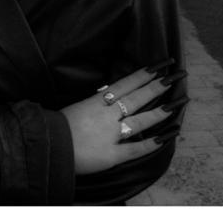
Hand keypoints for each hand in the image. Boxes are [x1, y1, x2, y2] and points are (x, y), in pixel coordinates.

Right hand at [60, 63, 185, 174]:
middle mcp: (107, 115)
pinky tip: (164, 139)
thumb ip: (93, 102)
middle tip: (172, 78)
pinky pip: (134, 150)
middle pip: (136, 99)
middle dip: (155, 88)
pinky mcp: (112, 155)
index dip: (141, 76)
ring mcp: (112, 135)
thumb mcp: (76, 107)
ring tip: (174, 105)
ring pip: (140, 121)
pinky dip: (150, 145)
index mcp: (96, 102)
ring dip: (158, 113)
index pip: (124, 85)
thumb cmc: (57, 125)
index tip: (156, 67)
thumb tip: (105, 94)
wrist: (48, 146)